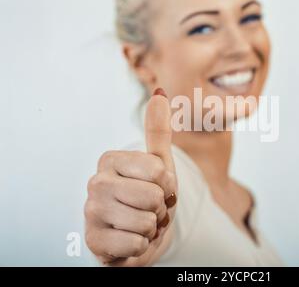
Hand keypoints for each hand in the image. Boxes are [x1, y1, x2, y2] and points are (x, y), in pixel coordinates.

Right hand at [84, 88, 177, 265]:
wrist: (144, 234)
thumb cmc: (151, 197)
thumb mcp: (160, 164)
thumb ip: (158, 131)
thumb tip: (160, 93)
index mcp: (110, 160)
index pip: (158, 171)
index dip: (167, 185)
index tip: (158, 188)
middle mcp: (95, 183)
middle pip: (152, 197)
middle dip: (160, 208)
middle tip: (150, 209)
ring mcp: (91, 212)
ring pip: (145, 222)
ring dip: (152, 228)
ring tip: (141, 224)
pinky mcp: (93, 241)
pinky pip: (135, 244)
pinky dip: (141, 246)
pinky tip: (131, 241)